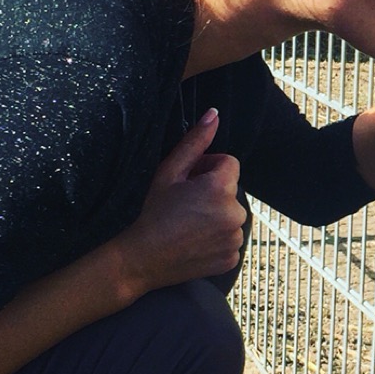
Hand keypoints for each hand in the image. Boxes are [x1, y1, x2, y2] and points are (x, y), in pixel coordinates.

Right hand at [112, 110, 246, 298]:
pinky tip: (193, 241)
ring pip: (230, 214)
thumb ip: (195, 141)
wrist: (139, 260)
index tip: (188, 181)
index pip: (230, 163)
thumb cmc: (150, 212)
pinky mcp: (231, 258)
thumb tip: (215, 114)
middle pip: (231, 190)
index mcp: (222, 189)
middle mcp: (235, 214)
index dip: (208, 168)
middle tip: (184, 204)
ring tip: (186, 223)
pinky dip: (216, 238)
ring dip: (215, 214)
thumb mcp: (169, 172)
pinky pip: (230, 238)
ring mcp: (235, 239)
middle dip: (212, 192)